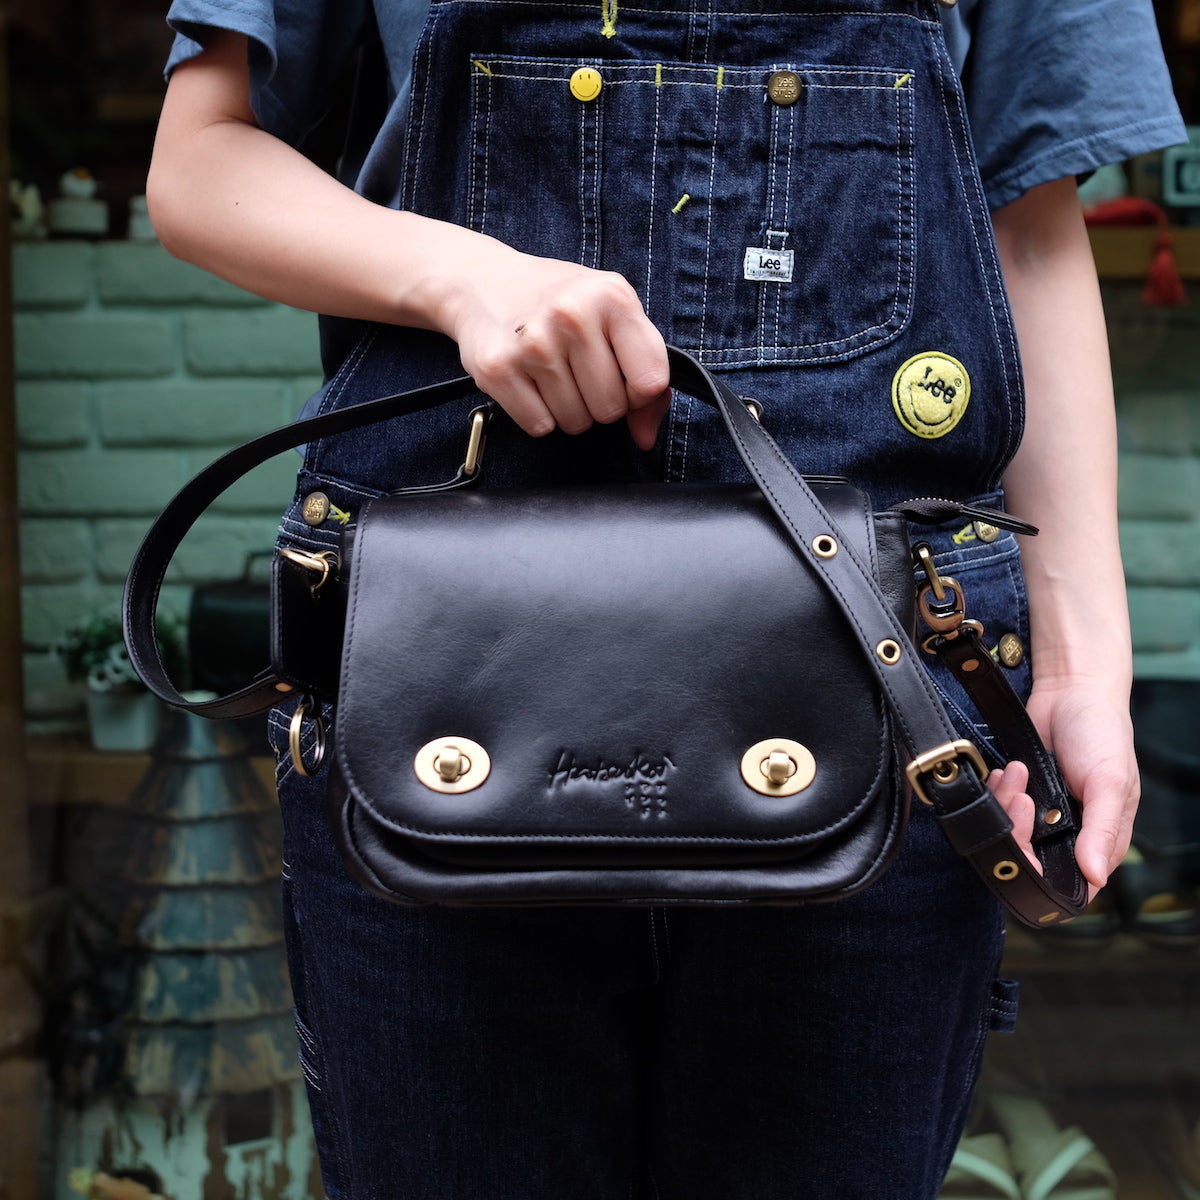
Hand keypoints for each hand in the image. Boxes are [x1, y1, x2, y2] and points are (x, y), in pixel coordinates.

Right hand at [435, 241, 670, 448]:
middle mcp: (572, 316)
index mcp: (612, 297)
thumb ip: (645, 371)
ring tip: (552, 371)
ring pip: (576, 422)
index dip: (641, 393)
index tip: (623, 377)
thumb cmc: (559, 303)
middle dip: (599, 401)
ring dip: (567, 408)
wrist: (483, 283)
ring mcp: (532, 343)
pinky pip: (540, 426)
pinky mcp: (497, 368)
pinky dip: (538, 414)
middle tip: (578, 370)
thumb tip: (645, 437)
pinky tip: (529, 380)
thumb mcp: (612, 315)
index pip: (651, 382)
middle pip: (611, 410)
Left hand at [995, 678, 1138, 898]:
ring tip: (1018, 772)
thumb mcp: (1111, 783)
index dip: (1043, 874)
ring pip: (1008, 834)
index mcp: (1101, 838)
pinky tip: (1005, 772)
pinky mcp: (1020, 793)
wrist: (1070, 692)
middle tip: (1024, 800)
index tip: (1030, 846)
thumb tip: (1096, 875)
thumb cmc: (1102, 734)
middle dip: (1017, 831)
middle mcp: (1070, 832)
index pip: (1071, 883)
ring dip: (1006, 804)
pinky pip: (996, 807)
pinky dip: (996, 791)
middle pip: (1029, 859)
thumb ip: (1103, 830)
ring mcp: (1043, 814)